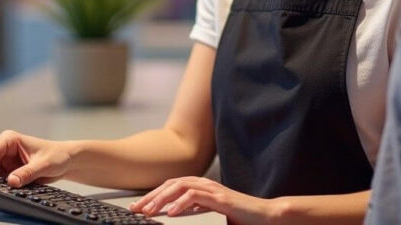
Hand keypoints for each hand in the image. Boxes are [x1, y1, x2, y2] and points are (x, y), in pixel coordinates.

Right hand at [0, 130, 73, 186]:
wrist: (67, 162)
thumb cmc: (58, 155)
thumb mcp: (43, 165)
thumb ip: (27, 173)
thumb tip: (12, 181)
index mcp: (11, 139)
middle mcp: (5, 150)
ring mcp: (6, 162)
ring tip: (3, 189)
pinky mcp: (9, 172)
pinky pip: (0, 181)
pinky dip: (2, 187)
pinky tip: (8, 189)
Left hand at [128, 177, 275, 224]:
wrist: (263, 215)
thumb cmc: (239, 215)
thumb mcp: (210, 212)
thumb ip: (193, 210)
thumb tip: (172, 214)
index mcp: (200, 187)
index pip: (170, 187)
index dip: (152, 195)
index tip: (138, 207)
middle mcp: (204, 184)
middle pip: (171, 185)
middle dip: (151, 197)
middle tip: (136, 209)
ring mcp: (212, 189)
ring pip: (180, 187)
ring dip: (162, 199)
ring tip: (149, 211)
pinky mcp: (220, 198)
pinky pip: (196, 197)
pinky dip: (181, 203)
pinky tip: (171, 212)